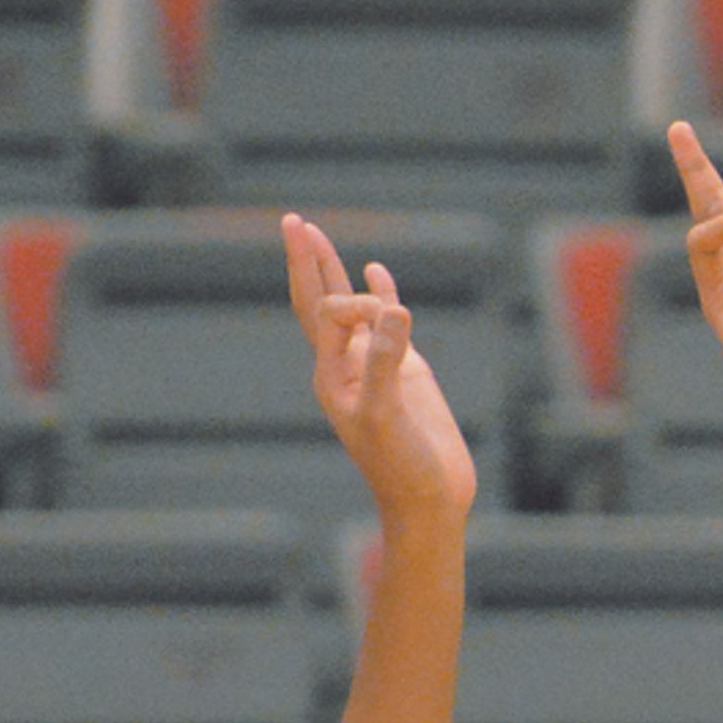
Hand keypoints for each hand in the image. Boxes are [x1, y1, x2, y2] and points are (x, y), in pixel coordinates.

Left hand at [287, 215, 473, 520]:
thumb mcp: (388, 415)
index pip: (329, 313)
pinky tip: (378, 272)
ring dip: (333, 270)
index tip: (387, 318)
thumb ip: (388, 362)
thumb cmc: (402, 467)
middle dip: (306, 261)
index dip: (352, 301)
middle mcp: (346, 363)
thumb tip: (392, 310)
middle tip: (292, 220)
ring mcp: (377, 365)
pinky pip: (389, 323)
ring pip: (349, 308)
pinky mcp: (407, 372)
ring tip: (317, 233)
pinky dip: (382, 294)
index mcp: (330, 374)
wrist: (429, 501)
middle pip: (318, 300)